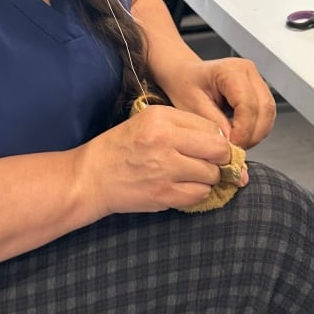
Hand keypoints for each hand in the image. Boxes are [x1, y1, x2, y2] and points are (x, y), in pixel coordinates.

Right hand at [74, 104, 241, 215]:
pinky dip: (197, 193)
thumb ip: (183, 126)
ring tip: (191, 175)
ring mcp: (165, 169)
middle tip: (212, 163)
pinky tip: (183, 187)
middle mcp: (164, 140)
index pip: (212, 127)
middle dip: (221, 159)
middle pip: (218, 150)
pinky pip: (199, 195)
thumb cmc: (120, 148)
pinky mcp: (163, 194)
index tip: (214, 148)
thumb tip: (221, 141)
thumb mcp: (148, 122)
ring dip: (208, 178)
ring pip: (211, 175)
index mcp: (161, 118)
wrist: (91, 177)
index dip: (219, 140)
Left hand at [158, 57, 275, 148]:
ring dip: (257, 133)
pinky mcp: (258, 89)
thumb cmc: (185, 85)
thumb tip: (232, 144)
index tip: (232, 147)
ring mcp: (256, 79)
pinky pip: (266, 112)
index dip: (243, 130)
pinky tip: (241, 135)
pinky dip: (257, 128)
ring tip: (237, 144)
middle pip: (265, 108)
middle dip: (253, 135)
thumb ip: (215, 125)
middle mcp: (248, 71)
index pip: (247, 105)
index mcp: (230, 70)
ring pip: (269, 112)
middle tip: (236, 150)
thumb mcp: (193, 107)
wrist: (184, 74)